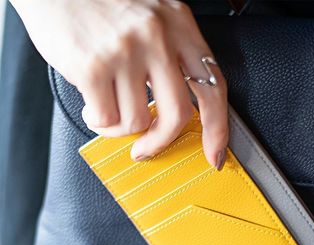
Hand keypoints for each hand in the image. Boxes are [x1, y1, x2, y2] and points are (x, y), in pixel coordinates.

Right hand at [11, 0, 228, 167]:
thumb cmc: (97, 2)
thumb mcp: (148, 16)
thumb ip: (168, 56)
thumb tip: (173, 114)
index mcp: (178, 23)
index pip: (213, 86)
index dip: (217, 128)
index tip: (214, 154)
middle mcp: (157, 35)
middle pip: (177, 114)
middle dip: (160, 142)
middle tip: (146, 149)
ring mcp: (125, 50)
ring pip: (136, 121)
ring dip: (118, 126)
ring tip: (105, 105)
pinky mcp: (93, 66)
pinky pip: (106, 119)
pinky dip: (97, 121)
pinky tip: (90, 104)